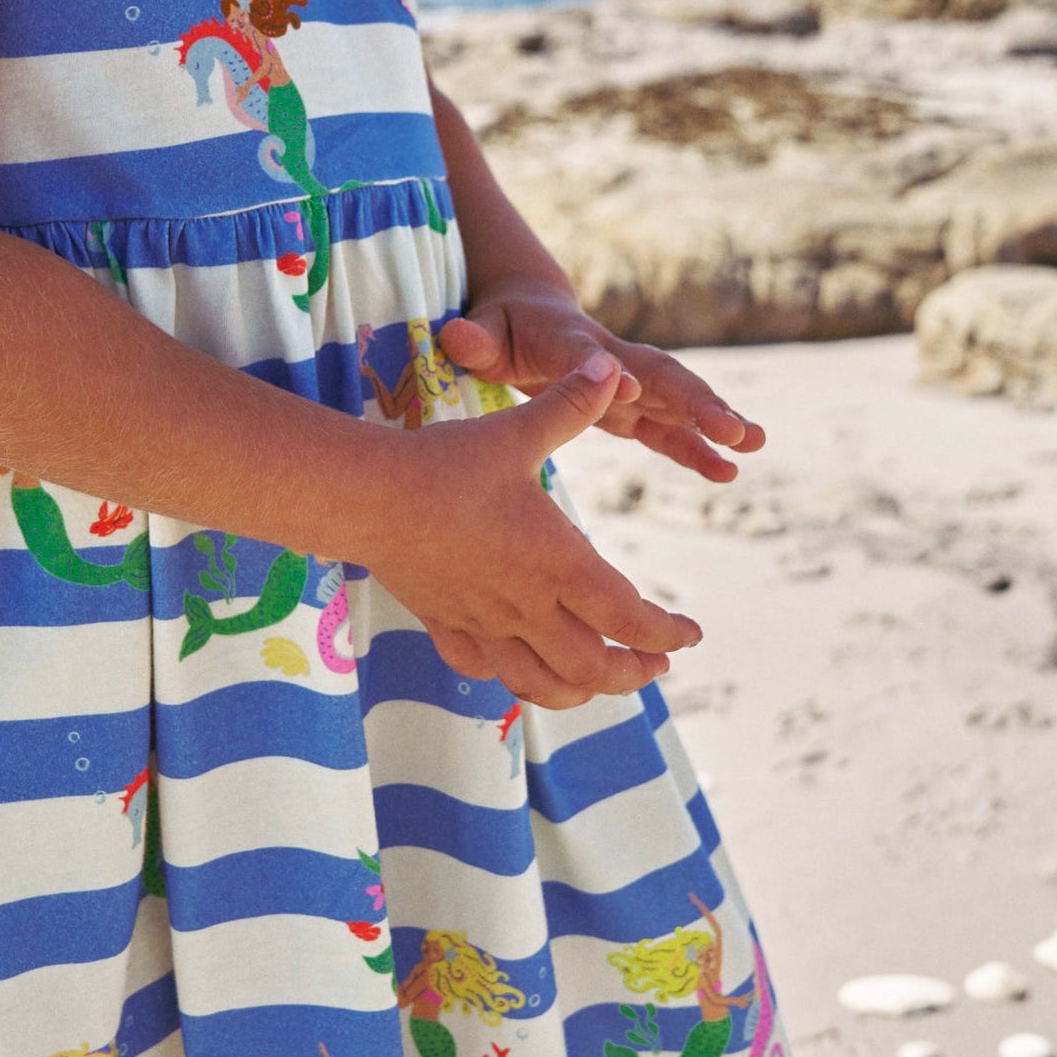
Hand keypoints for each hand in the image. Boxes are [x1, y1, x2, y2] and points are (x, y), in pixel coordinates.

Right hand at [354, 351, 704, 711]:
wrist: (367, 498)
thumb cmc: (446, 464)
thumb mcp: (516, 430)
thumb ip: (570, 405)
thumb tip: (613, 367)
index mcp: (559, 564)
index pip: (631, 619)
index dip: (667, 635)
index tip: (689, 635)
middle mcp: (528, 606)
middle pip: (595, 667)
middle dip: (633, 671)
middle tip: (655, 664)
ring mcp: (485, 623)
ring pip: (544, 682)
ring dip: (582, 689)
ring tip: (601, 679)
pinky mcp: (446, 625)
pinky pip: (486, 669)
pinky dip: (513, 677)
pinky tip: (520, 664)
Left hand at [437, 281, 764, 483]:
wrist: (531, 313)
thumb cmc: (502, 326)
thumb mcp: (483, 331)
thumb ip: (474, 339)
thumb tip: (454, 336)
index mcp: (568, 341)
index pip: (591, 359)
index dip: (610, 373)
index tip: (634, 389)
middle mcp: (609, 359)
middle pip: (658, 374)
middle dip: (693, 400)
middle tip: (730, 426)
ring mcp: (627, 383)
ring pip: (677, 399)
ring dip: (713, 420)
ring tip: (753, 443)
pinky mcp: (632, 407)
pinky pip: (668, 429)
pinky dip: (696, 448)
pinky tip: (728, 471)